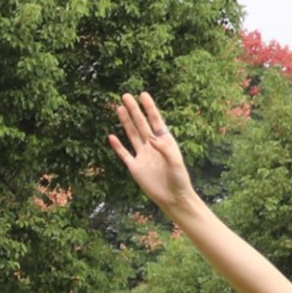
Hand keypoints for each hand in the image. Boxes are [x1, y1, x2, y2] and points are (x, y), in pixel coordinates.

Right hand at [108, 91, 199, 214]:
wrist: (173, 198)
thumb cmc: (179, 180)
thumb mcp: (176, 163)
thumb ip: (165, 149)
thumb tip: (152, 137)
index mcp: (164, 141)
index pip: (155, 120)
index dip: (149, 107)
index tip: (143, 94)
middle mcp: (152, 146)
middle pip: (141, 124)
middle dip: (133, 110)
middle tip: (125, 95)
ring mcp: (143, 155)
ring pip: (132, 135)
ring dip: (125, 122)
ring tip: (118, 108)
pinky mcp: (135, 167)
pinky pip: (124, 154)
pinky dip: (117, 146)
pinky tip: (111, 136)